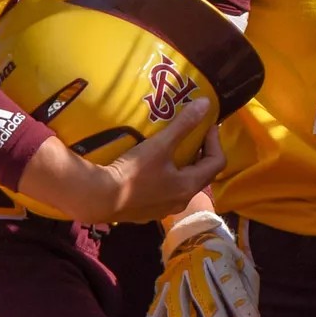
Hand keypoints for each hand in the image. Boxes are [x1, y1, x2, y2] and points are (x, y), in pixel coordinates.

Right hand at [18, 97, 223, 224]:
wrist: (99, 199)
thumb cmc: (133, 172)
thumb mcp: (160, 145)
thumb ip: (184, 124)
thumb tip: (207, 104)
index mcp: (189, 186)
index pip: (216, 162)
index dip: (215, 141)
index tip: (207, 126)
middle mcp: (181, 201)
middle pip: (201, 174)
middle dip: (201, 152)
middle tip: (193, 135)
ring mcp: (163, 210)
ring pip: (183, 184)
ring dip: (184, 166)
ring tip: (174, 148)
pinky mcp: (146, 212)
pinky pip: (165, 192)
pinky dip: (167, 177)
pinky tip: (153, 167)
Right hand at [137, 210, 260, 316]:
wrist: (192, 237)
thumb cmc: (224, 258)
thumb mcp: (243, 266)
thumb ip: (248, 294)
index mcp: (218, 256)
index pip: (230, 281)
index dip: (241, 302)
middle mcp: (194, 265)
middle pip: (202, 289)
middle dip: (212, 311)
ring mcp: (175, 277)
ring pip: (175, 299)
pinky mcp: (162, 288)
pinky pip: (155, 309)